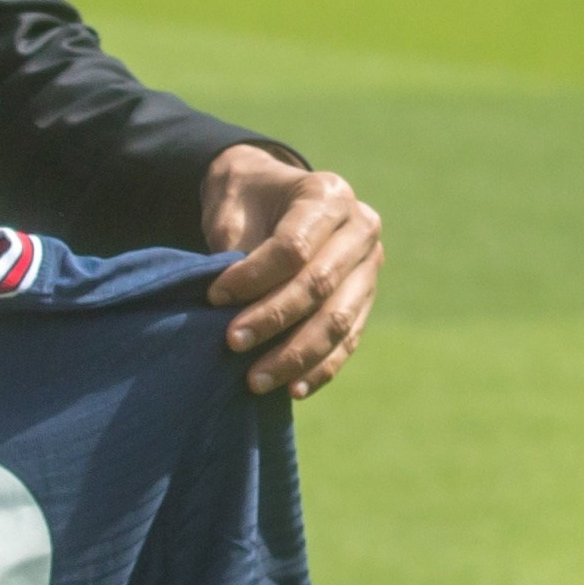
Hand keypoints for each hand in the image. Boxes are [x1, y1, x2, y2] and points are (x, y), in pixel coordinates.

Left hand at [199, 143, 382, 398]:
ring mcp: (368, 267)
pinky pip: (348, 340)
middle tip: (232, 342)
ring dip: (296, 355)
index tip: (214, 298)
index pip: (295, 246)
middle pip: (319, 284)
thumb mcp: (232, 207)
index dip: (253, 277)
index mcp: (329, 194)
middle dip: (273, 319)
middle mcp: (360, 228)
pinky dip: (320, 368)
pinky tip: (291, 390)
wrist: (267, 196)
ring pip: (338, 320)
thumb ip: (236, 250)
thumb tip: (231, 309)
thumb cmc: (245, 200)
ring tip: (256, 380)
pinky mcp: (365, 300)